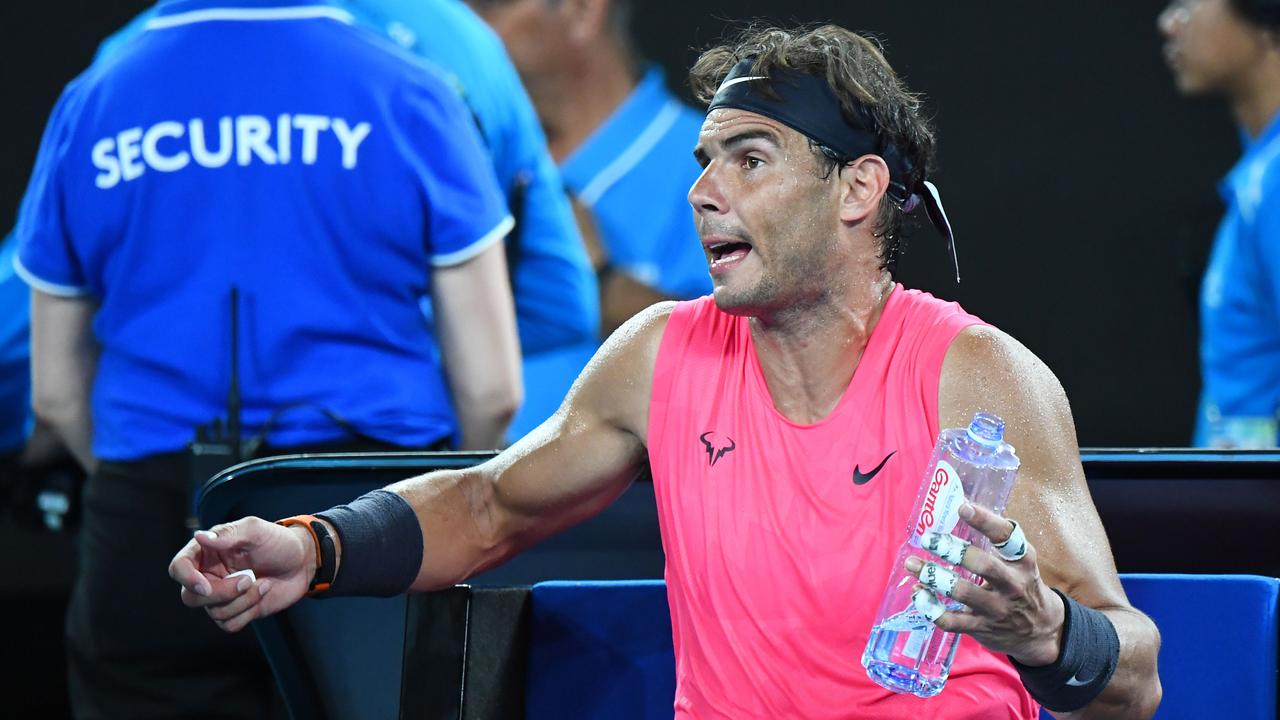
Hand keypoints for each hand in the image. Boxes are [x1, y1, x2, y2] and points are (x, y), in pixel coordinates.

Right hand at [168, 517, 314, 631]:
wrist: (303, 561)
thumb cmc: (278, 541)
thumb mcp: (255, 530)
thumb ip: (228, 534)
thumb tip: (199, 536)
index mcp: (206, 552)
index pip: (179, 568)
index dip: (186, 579)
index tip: (205, 585)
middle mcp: (208, 575)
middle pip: (191, 597)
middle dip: (221, 593)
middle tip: (248, 579)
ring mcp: (222, 595)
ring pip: (214, 612)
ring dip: (242, 601)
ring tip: (261, 583)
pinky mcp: (236, 611)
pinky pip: (228, 624)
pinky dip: (247, 612)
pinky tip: (262, 593)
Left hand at [906, 501, 1065, 665]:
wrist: (1040, 629)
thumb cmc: (1021, 583)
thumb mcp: (1020, 560)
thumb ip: (997, 538)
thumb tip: (960, 504)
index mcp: (1021, 560)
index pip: (1006, 536)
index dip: (985, 520)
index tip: (962, 507)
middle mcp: (1012, 584)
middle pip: (982, 565)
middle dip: (952, 551)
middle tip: (927, 539)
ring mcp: (997, 608)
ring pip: (962, 592)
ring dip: (933, 577)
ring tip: (912, 564)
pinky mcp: (982, 628)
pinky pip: (951, 621)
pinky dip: (930, 608)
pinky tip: (919, 594)